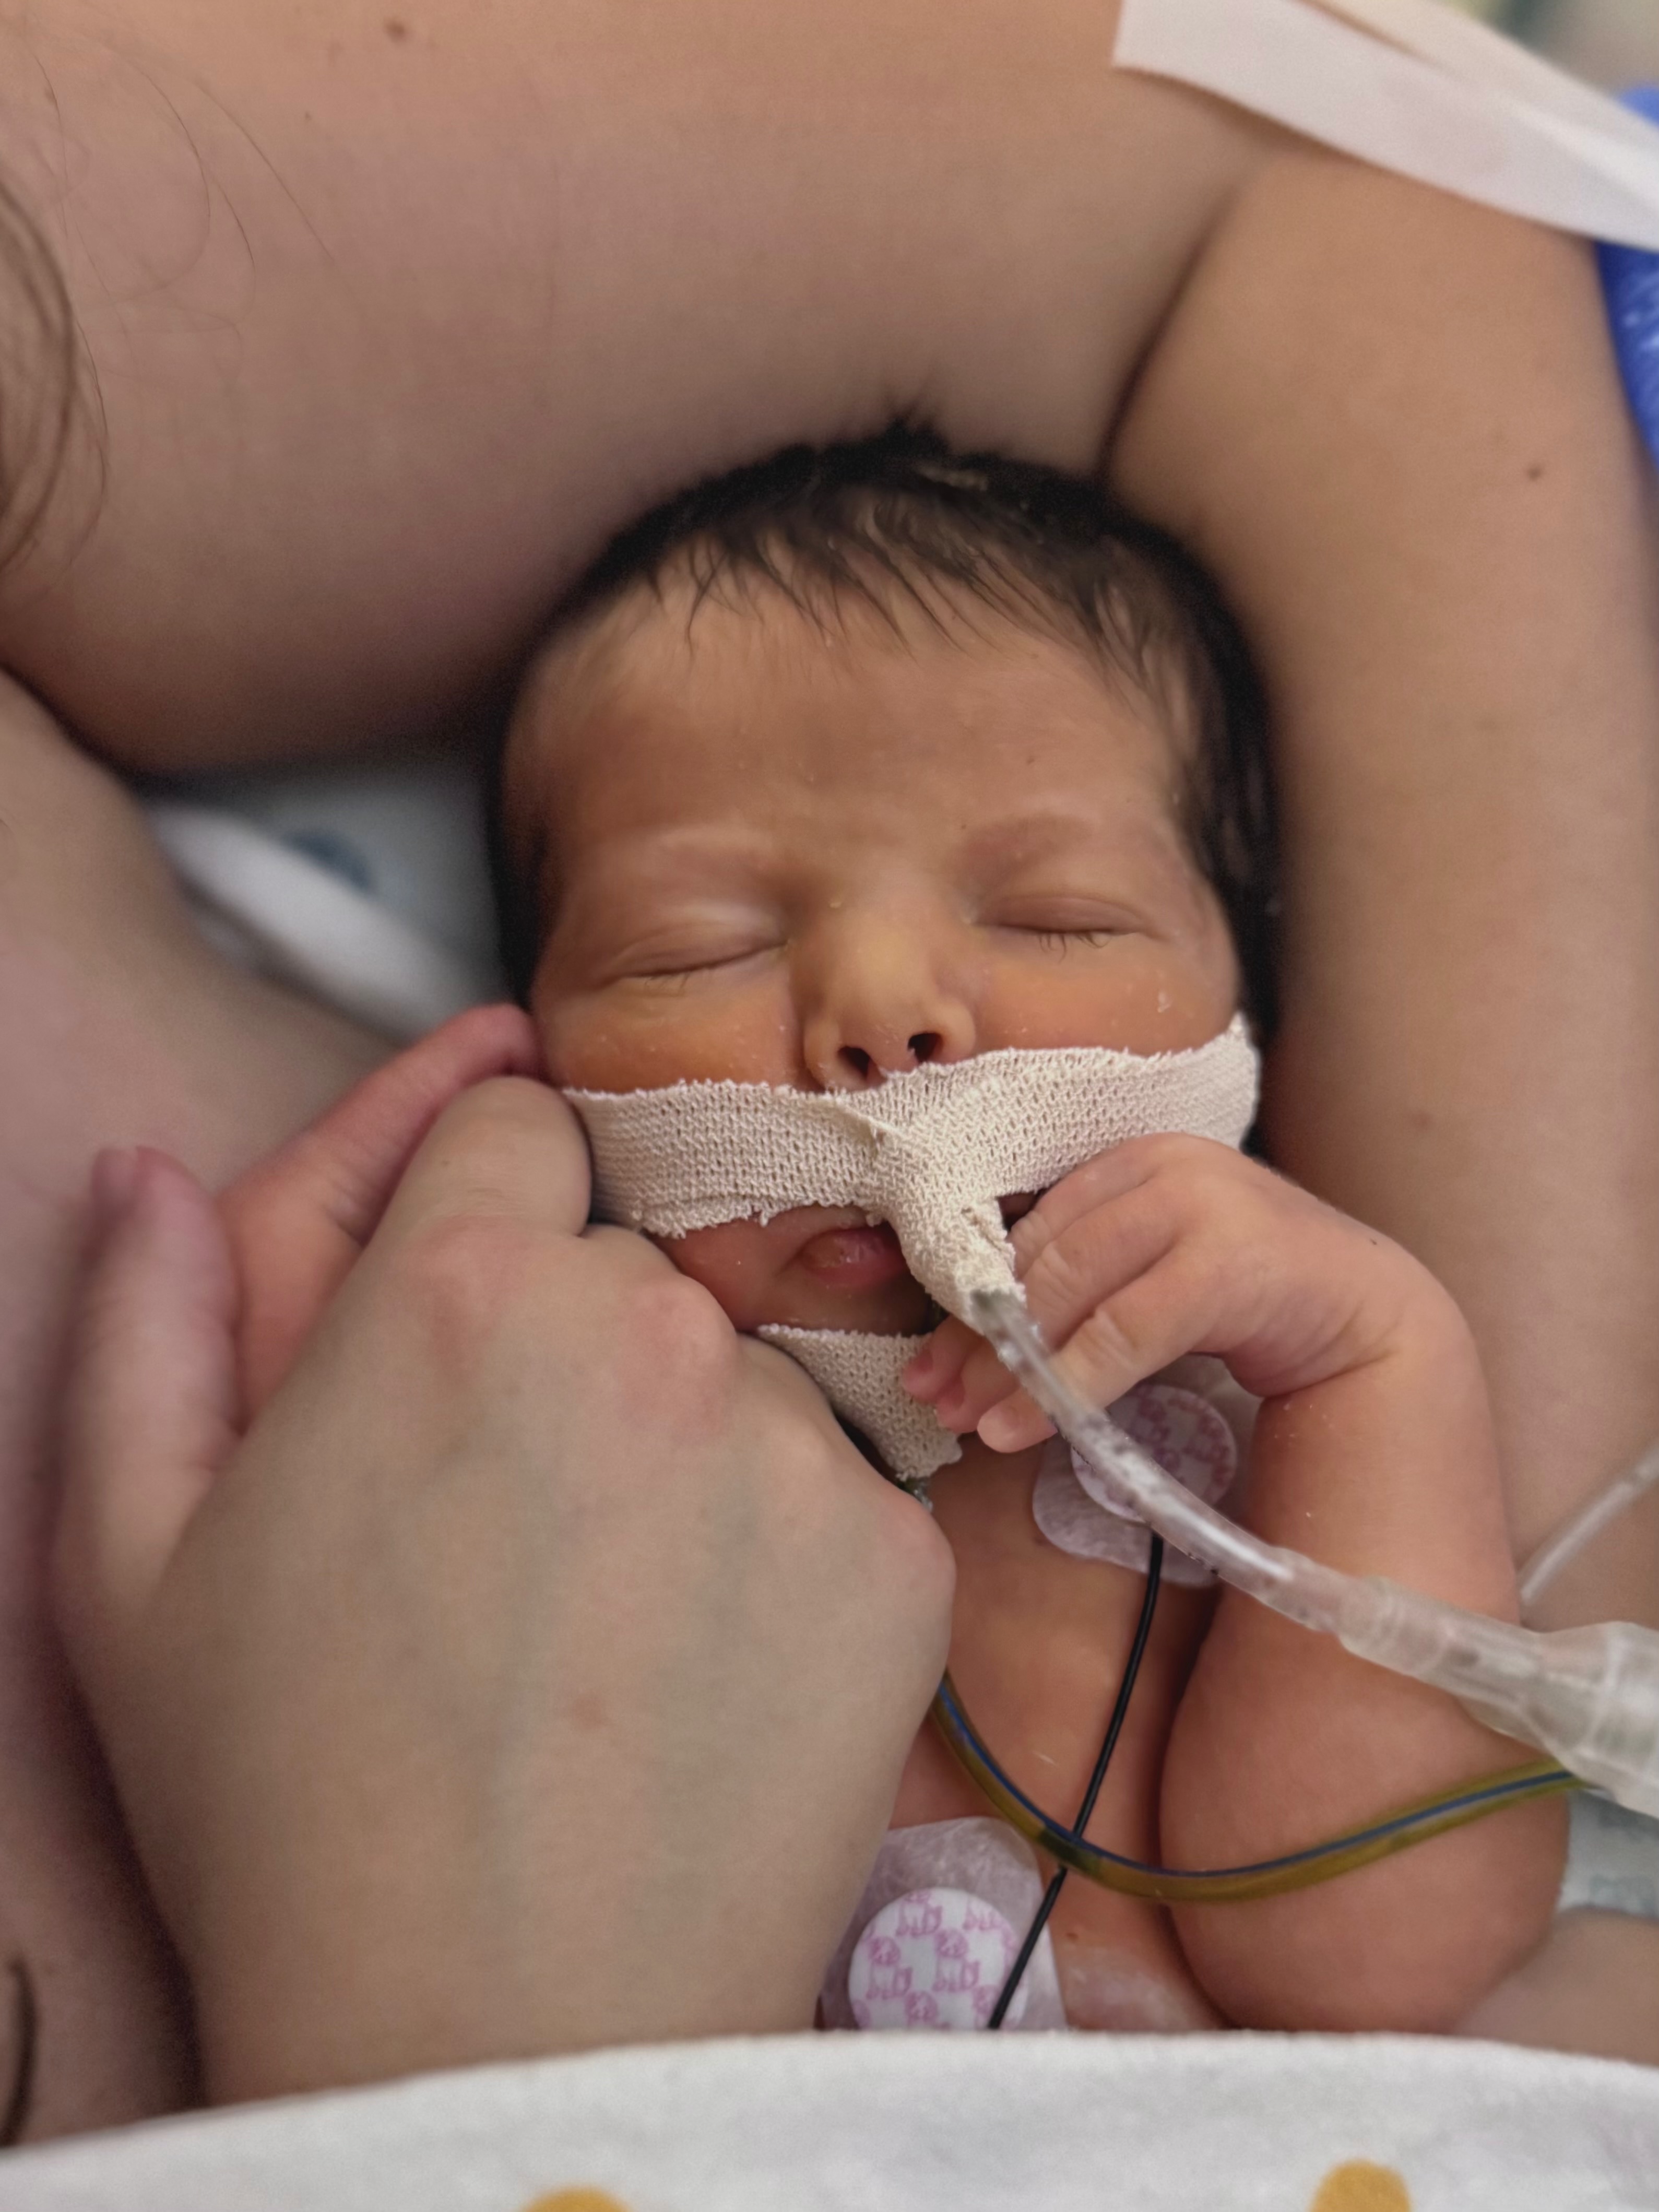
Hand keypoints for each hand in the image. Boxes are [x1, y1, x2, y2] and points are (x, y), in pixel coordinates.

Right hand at [53, 1021, 952, 2101]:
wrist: (498, 2031)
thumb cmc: (286, 1799)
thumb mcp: (132, 1560)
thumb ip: (149, 1323)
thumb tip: (149, 1167)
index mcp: (459, 1288)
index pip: (515, 1121)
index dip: (481, 1209)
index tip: (463, 1323)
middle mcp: (645, 1324)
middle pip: (629, 1255)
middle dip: (577, 1339)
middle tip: (517, 1516)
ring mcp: (791, 1436)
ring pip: (739, 1371)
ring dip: (685, 1444)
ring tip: (606, 1617)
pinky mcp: (897, 1551)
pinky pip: (839, 1489)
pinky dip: (783, 1553)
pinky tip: (702, 1672)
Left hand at [905, 1134, 1443, 1448]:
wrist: (1365, 1313)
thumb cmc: (1244, 1297)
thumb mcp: (1151, 1268)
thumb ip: (1084, 1275)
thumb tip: (976, 1333)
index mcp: (1129, 1160)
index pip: (1024, 1229)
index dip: (965, 1296)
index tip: (925, 1358)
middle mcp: (1159, 1167)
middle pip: (1037, 1258)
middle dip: (976, 1338)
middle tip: (934, 1398)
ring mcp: (1198, 1207)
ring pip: (1071, 1291)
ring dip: (1010, 1367)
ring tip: (972, 1423)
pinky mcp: (1226, 1265)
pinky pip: (1123, 1333)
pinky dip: (1068, 1385)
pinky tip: (1031, 1427)